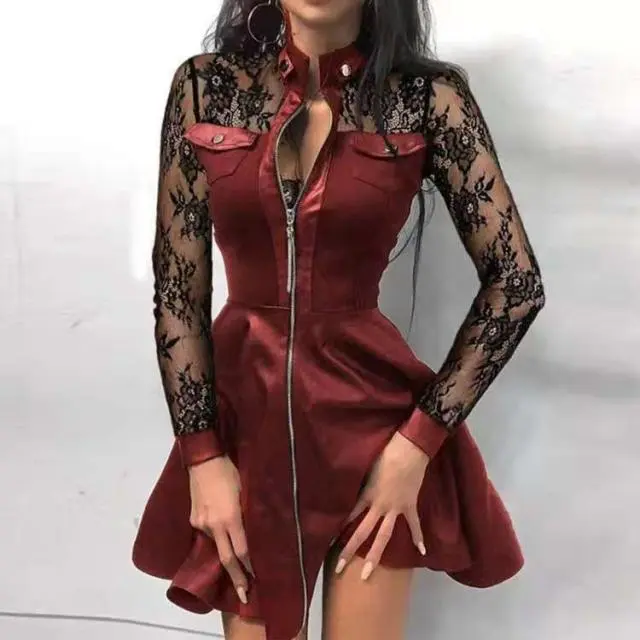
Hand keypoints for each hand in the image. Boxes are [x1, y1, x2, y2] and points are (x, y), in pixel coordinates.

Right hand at [188, 455, 252, 603]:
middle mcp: (215, 525)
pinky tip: (221, 532)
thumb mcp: (245, 492)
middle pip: (227, 559)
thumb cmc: (231, 472)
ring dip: (226, 552)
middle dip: (237, 578)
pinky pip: (207, 533)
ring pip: (216, 544)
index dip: (250, 567)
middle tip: (244, 595)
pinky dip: (216, 536)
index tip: (258, 579)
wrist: (203, 460)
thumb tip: (253, 531)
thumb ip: (247, 514)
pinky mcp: (194, 519)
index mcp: (231, 518)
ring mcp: (201, 523)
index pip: (242, 551)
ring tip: (236, 561)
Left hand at [335, 431, 429, 579]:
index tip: (327, 542)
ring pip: (384, 536)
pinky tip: (422, 551)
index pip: (349, 516)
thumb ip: (360, 483)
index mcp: (366, 495)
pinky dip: (418, 537)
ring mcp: (395, 508)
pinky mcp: (409, 505)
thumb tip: (349, 488)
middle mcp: (379, 506)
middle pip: (362, 532)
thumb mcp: (366, 468)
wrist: (409, 450)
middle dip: (349, 550)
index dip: (338, 528)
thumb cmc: (385, 453)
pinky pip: (414, 524)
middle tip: (339, 568)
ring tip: (367, 573)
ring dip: (375, 556)